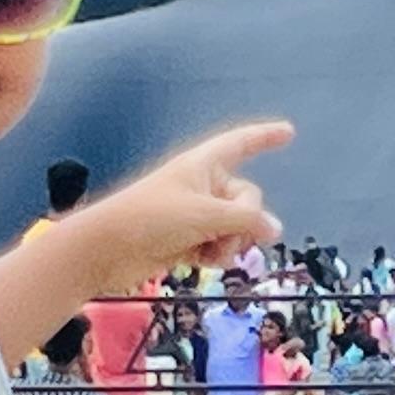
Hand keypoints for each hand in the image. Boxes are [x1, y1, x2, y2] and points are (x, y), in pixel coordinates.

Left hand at [78, 122, 293, 289]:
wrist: (106, 250)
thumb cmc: (151, 218)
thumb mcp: (205, 215)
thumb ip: (245, 221)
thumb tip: (275, 229)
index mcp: (203, 164)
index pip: (241, 143)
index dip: (265, 136)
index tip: (289, 132)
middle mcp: (201, 185)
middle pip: (246, 198)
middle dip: (244, 221)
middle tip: (225, 234)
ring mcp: (194, 214)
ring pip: (235, 227)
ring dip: (230, 243)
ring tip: (209, 253)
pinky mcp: (186, 240)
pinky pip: (218, 245)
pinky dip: (215, 254)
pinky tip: (199, 262)